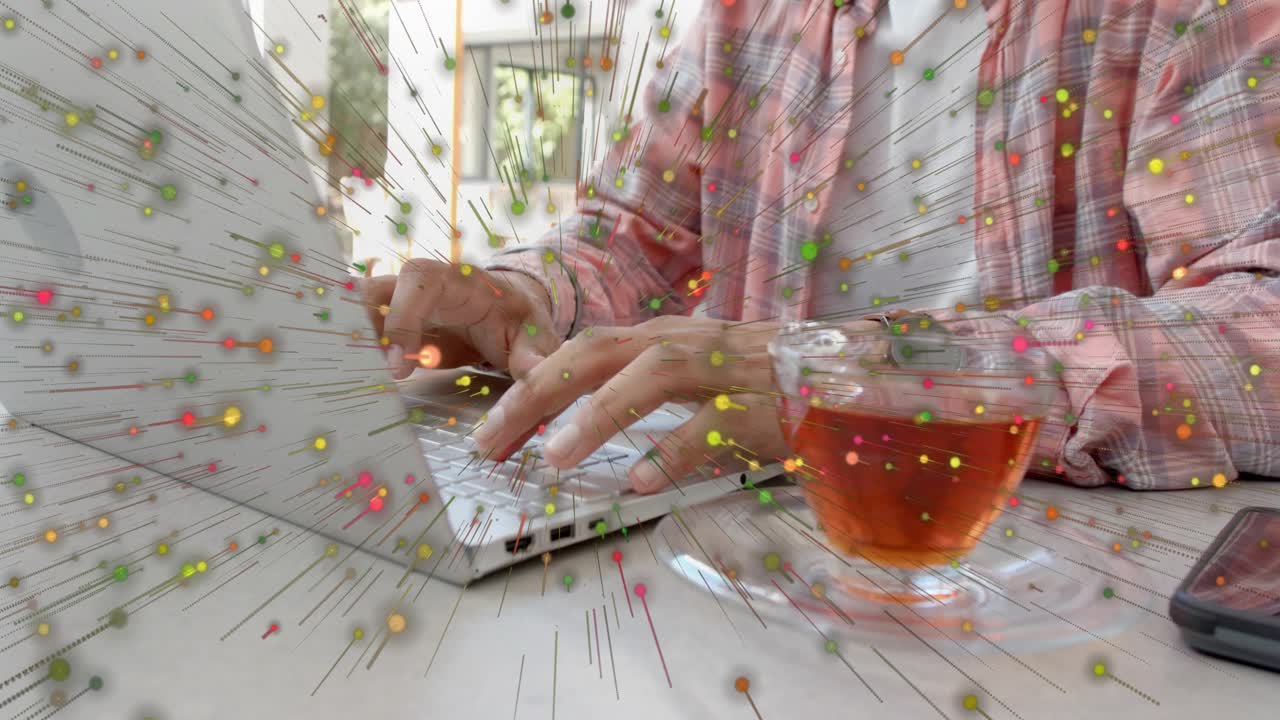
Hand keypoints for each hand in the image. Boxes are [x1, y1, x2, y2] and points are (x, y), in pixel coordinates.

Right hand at [362, 260, 560, 379]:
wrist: (510, 313)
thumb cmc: (519, 318)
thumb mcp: (534, 335)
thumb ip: (532, 355)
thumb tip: (536, 377)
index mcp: (456, 281)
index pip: (415, 280)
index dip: (401, 317)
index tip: (402, 365)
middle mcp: (421, 287)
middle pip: (373, 290)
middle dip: (365, 330)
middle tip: (375, 374)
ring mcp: (403, 303)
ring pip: (360, 310)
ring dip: (359, 344)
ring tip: (371, 380)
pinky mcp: (395, 324)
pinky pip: (363, 330)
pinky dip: (362, 353)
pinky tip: (372, 380)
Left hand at [472, 316, 789, 492]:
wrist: (849, 370)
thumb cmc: (766, 378)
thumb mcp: (695, 372)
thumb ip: (642, 388)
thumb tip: (574, 421)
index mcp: (664, 337)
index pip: (581, 351)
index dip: (529, 385)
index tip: (488, 431)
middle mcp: (686, 342)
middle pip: (597, 355)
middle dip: (537, 396)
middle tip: (490, 442)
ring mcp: (725, 370)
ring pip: (650, 378)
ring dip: (598, 415)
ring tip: (554, 458)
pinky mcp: (762, 405)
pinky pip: (714, 425)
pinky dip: (677, 450)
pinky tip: (644, 483)